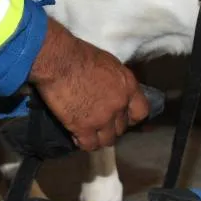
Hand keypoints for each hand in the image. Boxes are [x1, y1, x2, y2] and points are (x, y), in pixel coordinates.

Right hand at [29, 18, 149, 151]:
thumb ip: (115, 82)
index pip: (141, 112)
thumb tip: (111, 90)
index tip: (122, 118)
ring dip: (99, 138)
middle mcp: (119, 104)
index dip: (131, 118)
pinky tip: (76, 137)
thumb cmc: (79, 54)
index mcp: (128, 86)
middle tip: (99, 122)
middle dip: (111, 127)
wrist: (59, 61)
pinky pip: (89, 145)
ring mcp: (103, 118)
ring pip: (107, 140)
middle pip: (121, 128)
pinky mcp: (84, 127)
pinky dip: (83, 143)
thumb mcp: (108, 64)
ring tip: (88, 133)